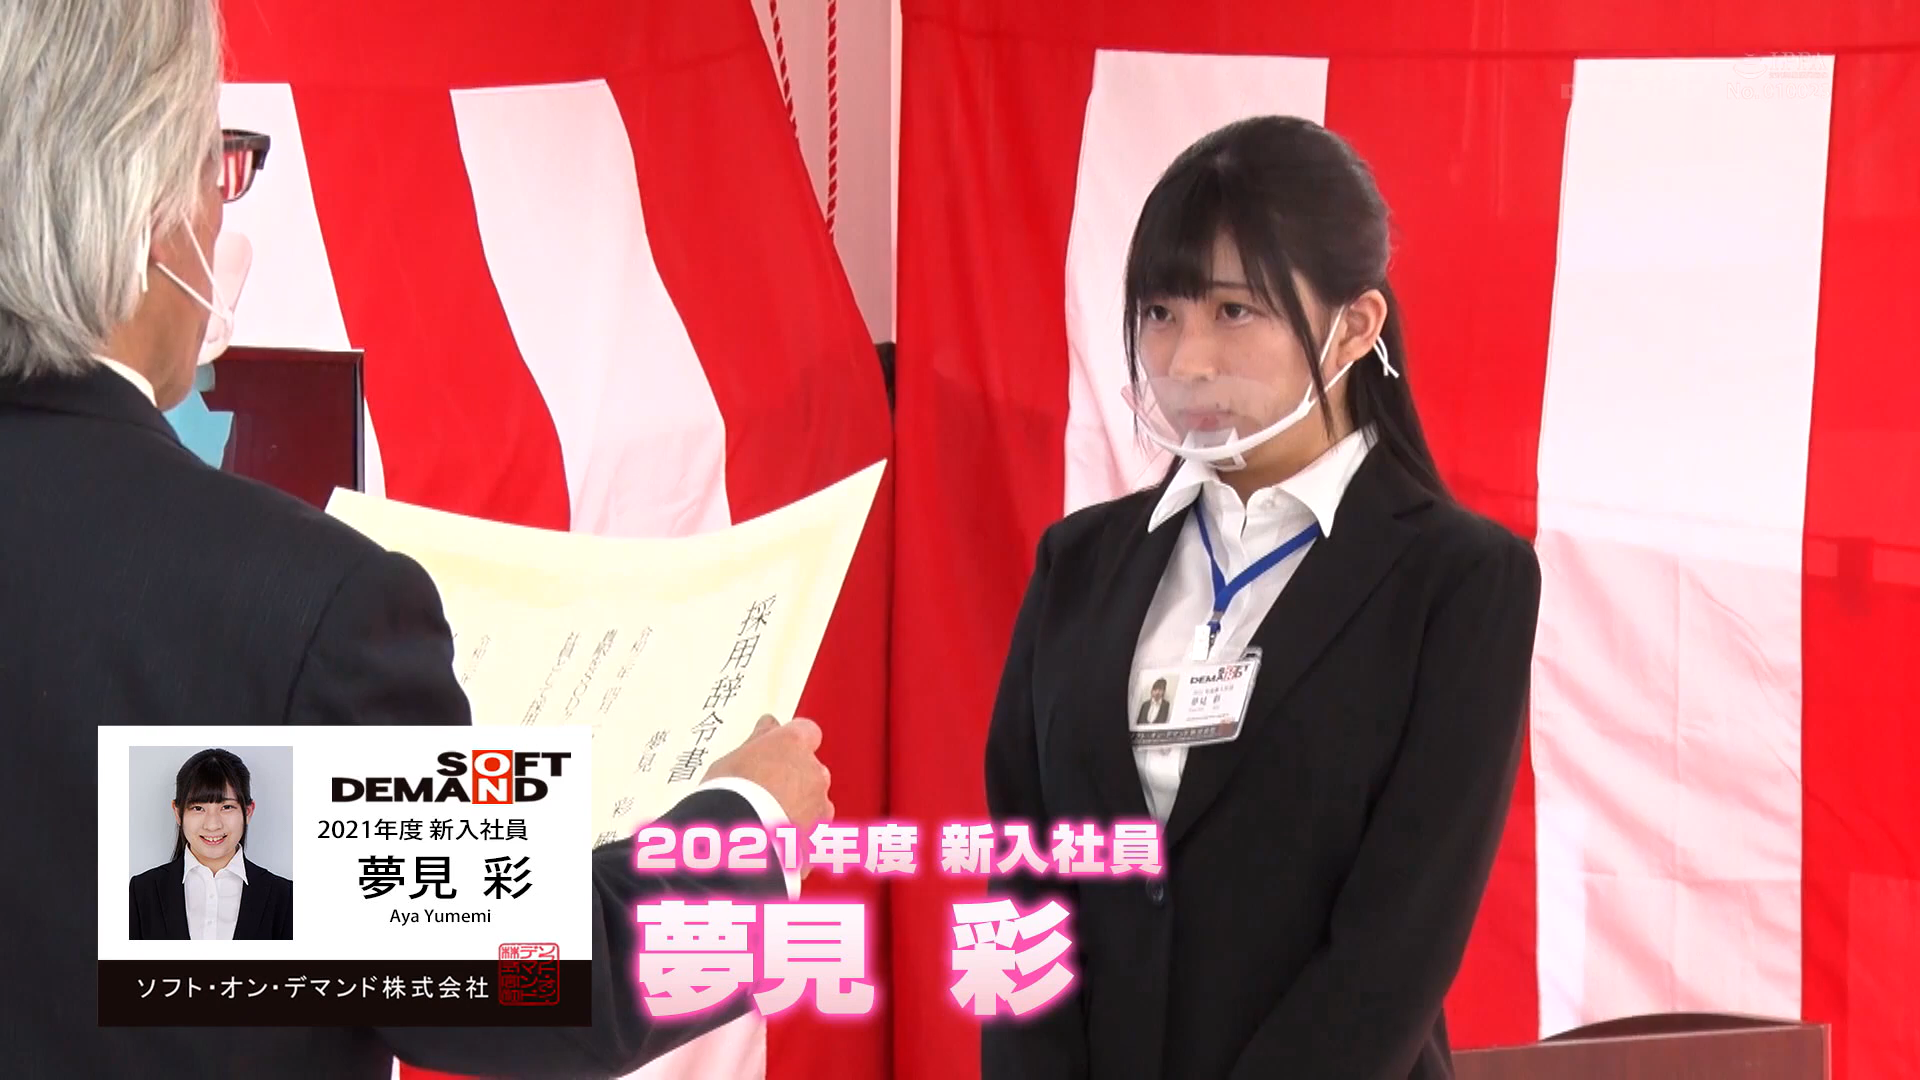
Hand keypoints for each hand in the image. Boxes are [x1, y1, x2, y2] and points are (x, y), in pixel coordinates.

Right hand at [704, 714, 833, 839]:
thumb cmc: (730, 796)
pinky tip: (773, 841)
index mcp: (794, 744)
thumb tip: (768, 725)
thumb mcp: (732, 759)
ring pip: (814, 802)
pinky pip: (810, 832)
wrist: (737, 844)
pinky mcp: (818, 838)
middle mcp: (814, 772)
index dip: (791, 742)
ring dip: (798, 808)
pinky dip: (796, 835)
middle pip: (811, 770)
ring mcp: (820, 807)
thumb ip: (758, 740)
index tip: (776, 751)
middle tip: (763, 791)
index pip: (807, 731)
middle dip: (793, 779)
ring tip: (765, 821)